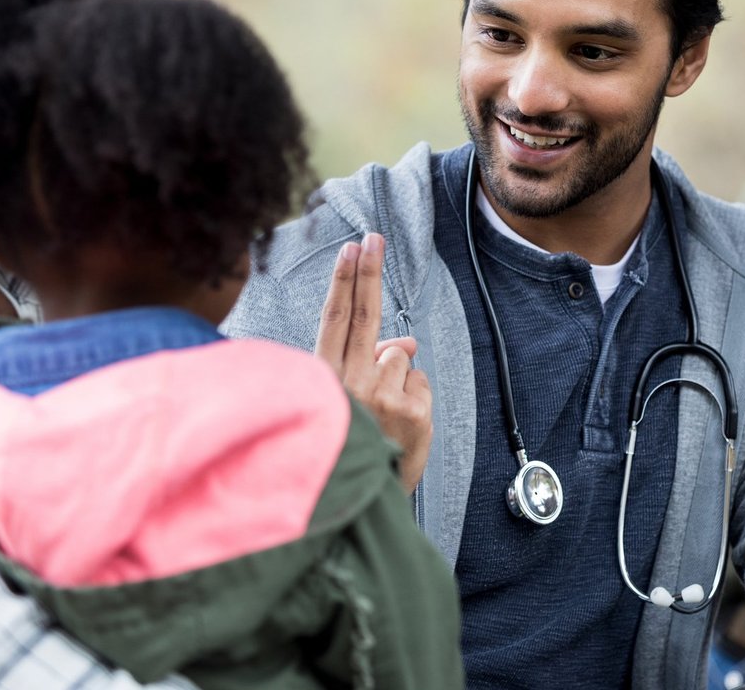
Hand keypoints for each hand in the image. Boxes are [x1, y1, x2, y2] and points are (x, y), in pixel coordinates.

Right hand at [316, 232, 432, 493]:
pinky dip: (417, 398)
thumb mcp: (348, 407)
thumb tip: (404, 341)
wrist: (361, 508)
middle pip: (363, 314)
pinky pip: (421, 382)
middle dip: (369, 272)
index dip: (344, 281)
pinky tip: (400, 427)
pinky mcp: (411, 410)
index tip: (350, 248)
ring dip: (398, 379)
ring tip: (383, 417)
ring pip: (400, 356)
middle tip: (374, 237)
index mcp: (323, 380)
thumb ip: (368, 366)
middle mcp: (346, 383)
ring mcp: (380, 395)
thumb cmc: (350, 451)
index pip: (334, 320)